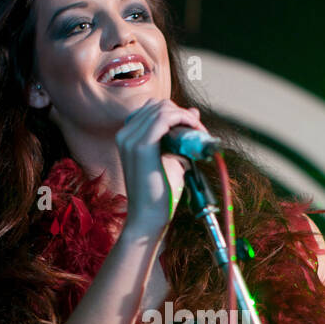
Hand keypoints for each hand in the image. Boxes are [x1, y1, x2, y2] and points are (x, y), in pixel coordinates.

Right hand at [115, 99, 206, 237]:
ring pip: (163, 109)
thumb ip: (178, 136)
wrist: (148, 218)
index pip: (152, 109)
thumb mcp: (171, 158)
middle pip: (158, 105)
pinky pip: (165, 119)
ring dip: (187, 118)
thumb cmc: (159, 194)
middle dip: (183, 114)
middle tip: (199, 131)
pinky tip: (195, 132)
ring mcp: (130, 138)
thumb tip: (193, 113)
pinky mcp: (141, 146)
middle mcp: (125, 134)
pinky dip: (184, 120)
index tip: (193, 128)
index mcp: (127, 137)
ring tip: (199, 133)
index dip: (176, 113)